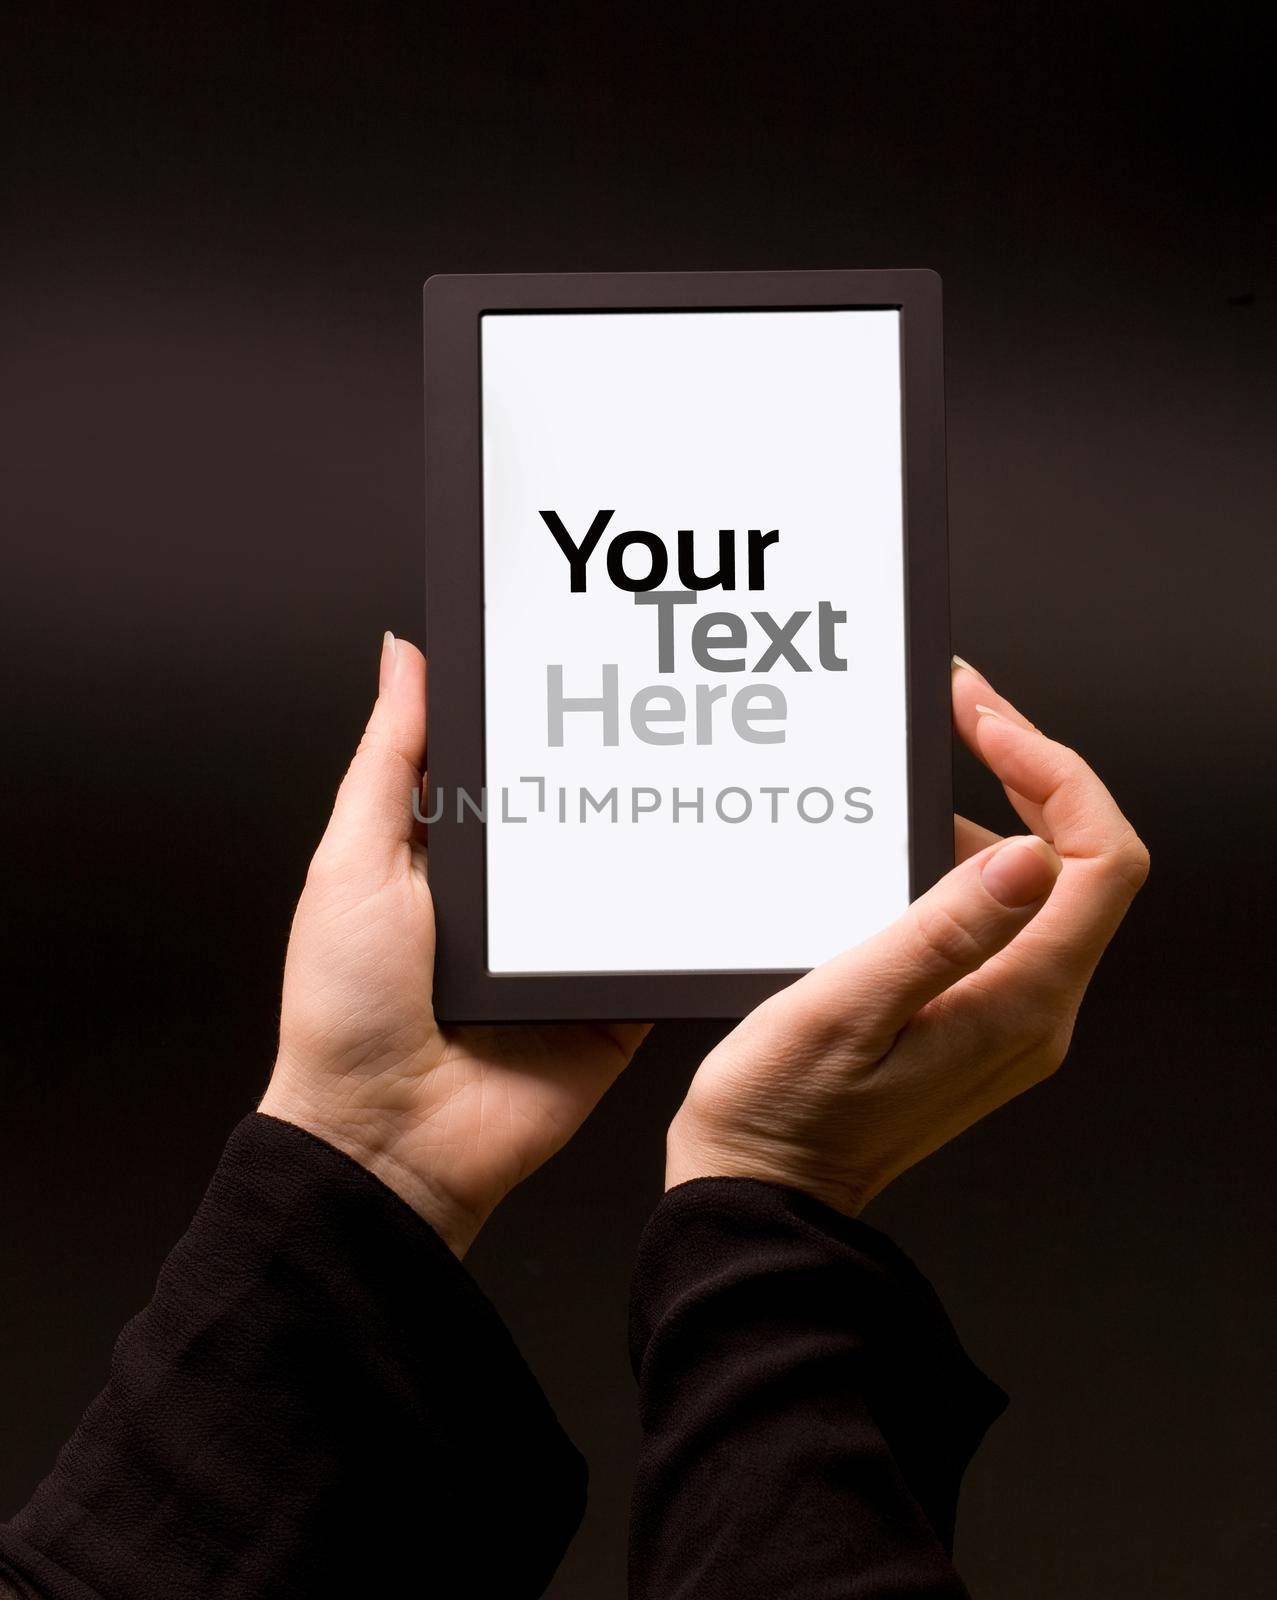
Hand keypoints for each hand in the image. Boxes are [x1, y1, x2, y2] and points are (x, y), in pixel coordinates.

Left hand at [260, 634, 648, 1255]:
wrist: (390, 1142)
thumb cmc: (347, 1011)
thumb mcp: (354, 863)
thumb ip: (389, 763)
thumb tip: (403, 658)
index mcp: (447, 858)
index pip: (505, 768)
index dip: (540, 717)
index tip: (583, 658)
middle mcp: (511, 900)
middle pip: (577, 812)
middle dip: (617, 766)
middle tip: (668, 704)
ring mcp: (564, 950)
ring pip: (627, 871)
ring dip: (660, 830)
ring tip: (707, 769)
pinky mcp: (610, 1001)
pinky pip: (659, 947)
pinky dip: (689, 917)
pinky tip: (722, 868)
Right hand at [666, 659, 1149, 1213]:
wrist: (764, 1187)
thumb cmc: (787, 1110)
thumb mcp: (851, 1006)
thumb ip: (945, 932)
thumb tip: (1029, 857)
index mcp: (1021, 1004)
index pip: (1101, 862)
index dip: (1059, 774)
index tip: (987, 723)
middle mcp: (1034, 1010)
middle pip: (1081, 863)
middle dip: (1029, 772)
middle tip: (962, 711)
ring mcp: (1008, 1016)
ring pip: (1036, 887)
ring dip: (986, 816)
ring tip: (909, 779)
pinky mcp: (973, 1016)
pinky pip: (995, 920)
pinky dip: (957, 866)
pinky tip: (892, 853)